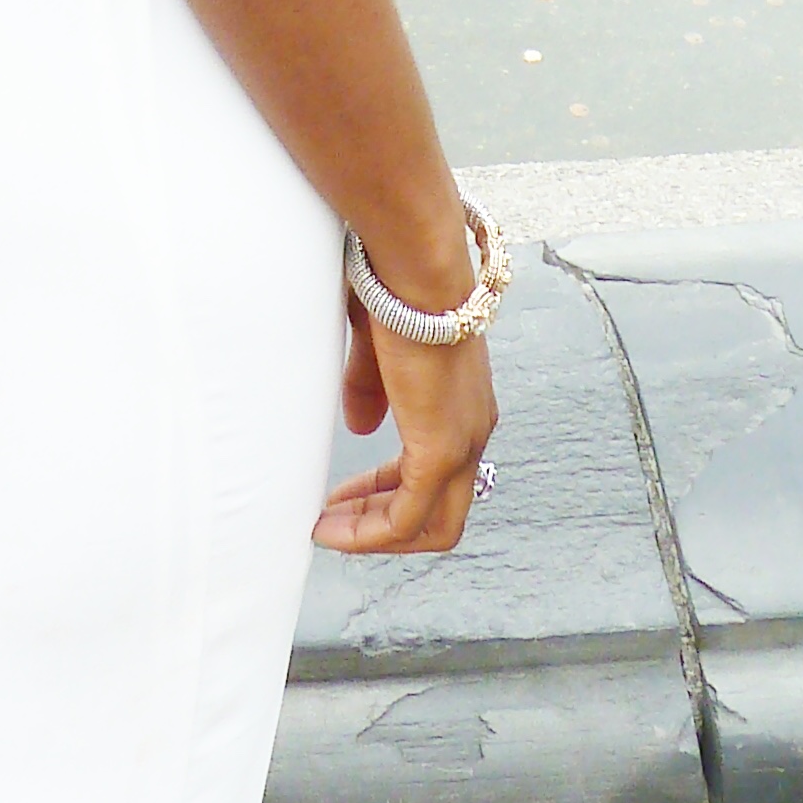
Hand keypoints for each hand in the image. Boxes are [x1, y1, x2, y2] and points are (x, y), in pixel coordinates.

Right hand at [315, 299, 498, 554]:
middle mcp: (473, 431)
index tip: (347, 495)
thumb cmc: (397, 289)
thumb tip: (362, 427)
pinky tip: (333, 526)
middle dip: (381, 520)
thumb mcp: (379, 345)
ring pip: (431, 526)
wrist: (416, 270)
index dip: (387, 489)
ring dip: (376, 533)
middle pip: (439, 512)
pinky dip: (371, 533)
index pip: (434, 472)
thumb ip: (371, 387)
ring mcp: (463, 445)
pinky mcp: (441, 451)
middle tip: (335, 519)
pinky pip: (408, 519)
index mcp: (463, 404)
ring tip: (330, 528)